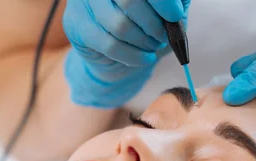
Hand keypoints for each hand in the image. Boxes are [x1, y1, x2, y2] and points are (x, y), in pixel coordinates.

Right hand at [63, 0, 190, 108]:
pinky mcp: (76, 26)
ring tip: (153, 46)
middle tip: (163, 37)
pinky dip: (133, 56)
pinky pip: (110, 45)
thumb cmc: (143, 22)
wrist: (115, 52)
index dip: (162, 1)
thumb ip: (173, 1)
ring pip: (119, 25)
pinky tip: (145, 58)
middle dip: (153, 24)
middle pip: (130, 1)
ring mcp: (82, 2)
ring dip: (143, 41)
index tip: (175, 15)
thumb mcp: (163, 8)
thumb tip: (179, 5)